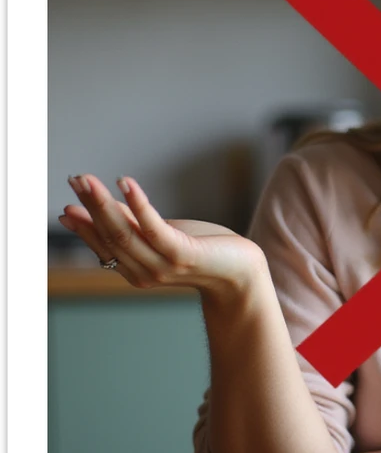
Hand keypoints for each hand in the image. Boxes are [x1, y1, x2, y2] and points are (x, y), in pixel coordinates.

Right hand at [59, 173, 264, 301]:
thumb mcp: (163, 234)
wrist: (242, 271)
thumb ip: (132, 223)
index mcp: (136, 270)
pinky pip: (154, 228)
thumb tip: (96, 205)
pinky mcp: (182, 254)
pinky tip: (125, 183)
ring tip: (88, 180)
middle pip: (110, 235)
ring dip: (103, 203)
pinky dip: (138, 205)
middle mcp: (145, 272)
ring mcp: (163, 265)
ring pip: (124, 232)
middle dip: (90, 207)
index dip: (84, 225)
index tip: (67, 205)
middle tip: (74, 181)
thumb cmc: (204, 249)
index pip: (104, 245)